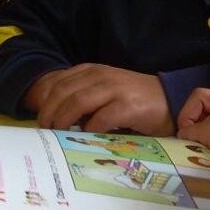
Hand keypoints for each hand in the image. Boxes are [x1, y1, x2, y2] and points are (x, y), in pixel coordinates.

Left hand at [25, 64, 172, 134]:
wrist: (170, 100)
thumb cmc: (134, 100)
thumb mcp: (105, 91)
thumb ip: (84, 97)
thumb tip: (56, 118)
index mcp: (93, 71)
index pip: (58, 82)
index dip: (44, 101)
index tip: (39, 119)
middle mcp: (102, 76)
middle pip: (63, 92)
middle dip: (49, 113)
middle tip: (45, 131)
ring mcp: (115, 89)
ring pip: (77, 102)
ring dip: (63, 120)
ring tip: (58, 135)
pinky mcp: (129, 106)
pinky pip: (100, 118)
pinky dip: (89, 130)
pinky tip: (86, 138)